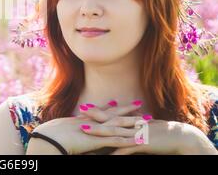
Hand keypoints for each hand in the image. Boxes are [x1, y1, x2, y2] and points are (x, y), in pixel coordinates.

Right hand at [28, 101, 142, 154]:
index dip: (109, 107)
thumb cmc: (50, 137)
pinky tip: (139, 139)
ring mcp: (96, 131)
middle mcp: (91, 123)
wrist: (48, 138)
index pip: (99, 112)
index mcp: (82, 121)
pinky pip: (117, 140)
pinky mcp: (98, 140)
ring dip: (133, 122)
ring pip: (119, 125)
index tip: (116, 103)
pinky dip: (129, 139)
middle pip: (112, 114)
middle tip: (138, 104)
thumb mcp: (60, 131)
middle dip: (126, 110)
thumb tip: (70, 130)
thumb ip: (67, 130)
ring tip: (147, 119)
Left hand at [79, 101, 216, 154]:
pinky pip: (127, 149)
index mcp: (133, 121)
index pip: (112, 114)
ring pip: (114, 132)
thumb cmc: (164, 133)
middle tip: (80, 112)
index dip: (98, 111)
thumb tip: (129, 117)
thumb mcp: (147, 126)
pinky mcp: (143, 144)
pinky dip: (117, 151)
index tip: (85, 108)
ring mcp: (137, 134)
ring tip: (85, 130)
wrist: (182, 137)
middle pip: (110, 120)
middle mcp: (133, 125)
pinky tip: (106, 154)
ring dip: (99, 131)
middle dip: (94, 116)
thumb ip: (136, 122)